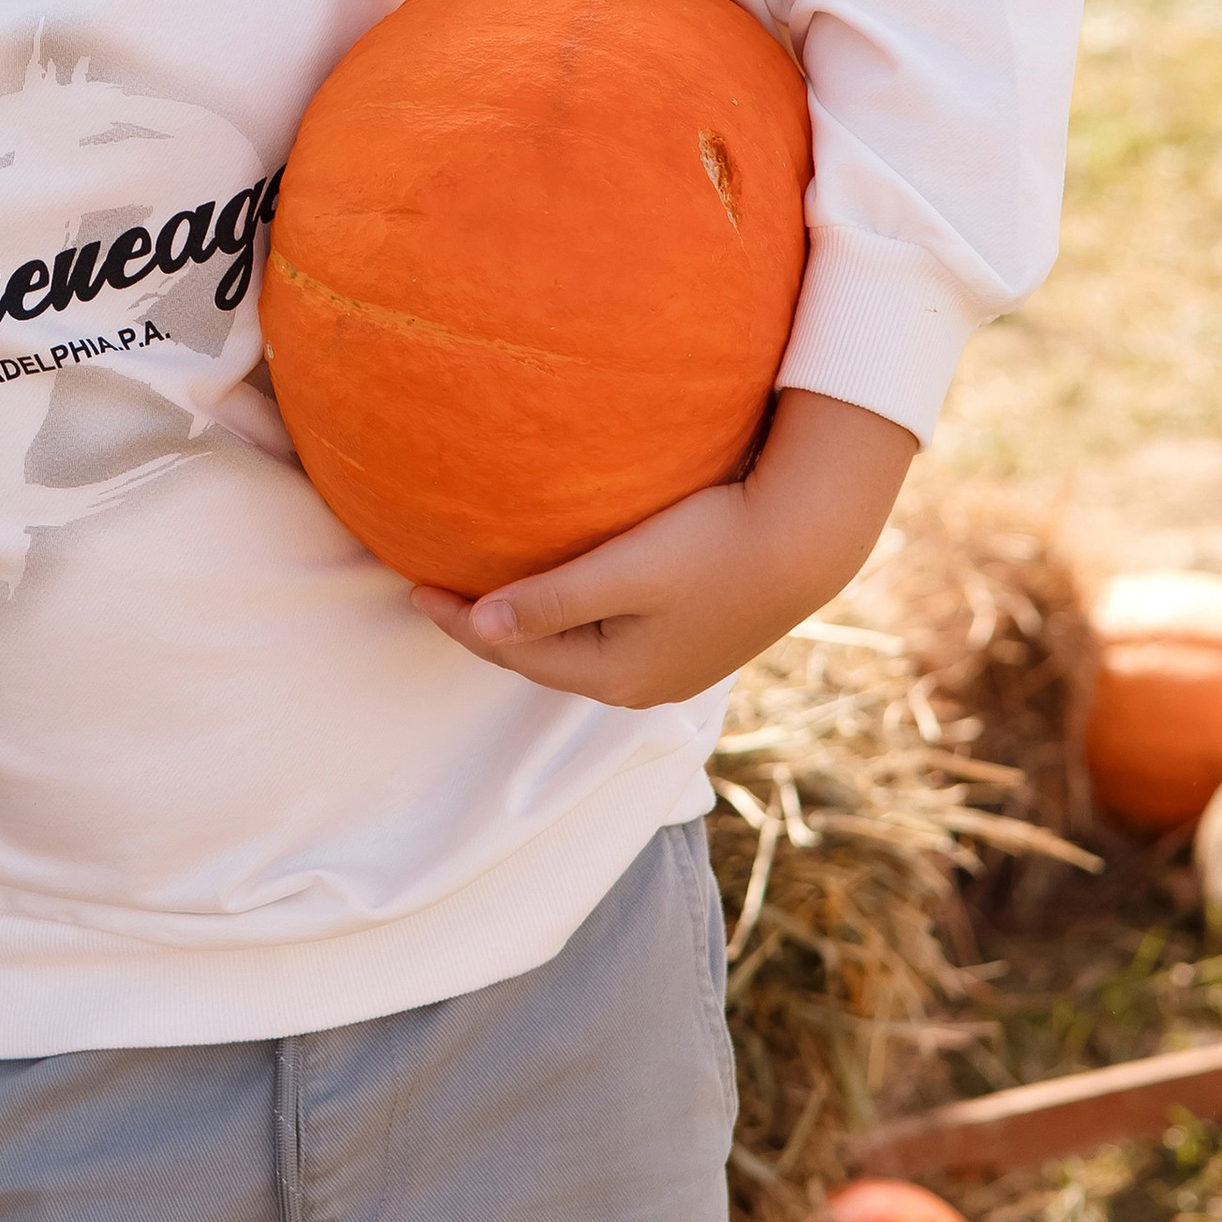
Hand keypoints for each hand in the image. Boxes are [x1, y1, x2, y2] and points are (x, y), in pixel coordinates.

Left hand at [405, 388, 917, 710]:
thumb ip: (550, 602)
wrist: (808, 538)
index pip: (512, 652)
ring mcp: (669, 663)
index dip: (458, 622)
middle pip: (539, 656)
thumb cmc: (712, 545)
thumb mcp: (622, 572)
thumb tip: (480, 626)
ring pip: (574, 646)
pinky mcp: (691, 635)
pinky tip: (560, 585)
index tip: (413, 586)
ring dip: (528, 620)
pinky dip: (569, 612)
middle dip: (485, 627)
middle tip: (436, 589)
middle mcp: (639, 683)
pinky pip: (607, 630)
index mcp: (615, 675)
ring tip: (486, 589)